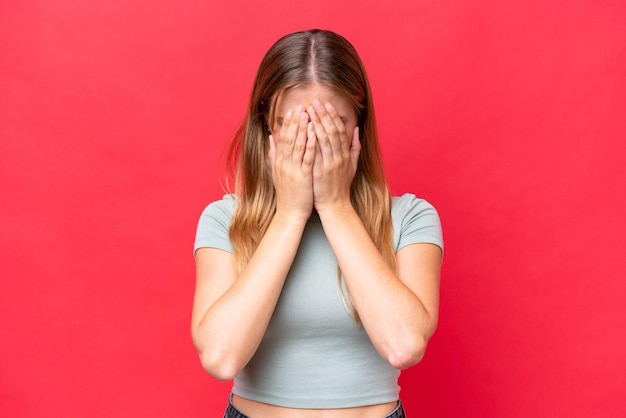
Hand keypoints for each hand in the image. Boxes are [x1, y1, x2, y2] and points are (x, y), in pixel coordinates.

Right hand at [268, 105, 316, 219]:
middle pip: (289, 138)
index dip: (288, 124)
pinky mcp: (302, 176)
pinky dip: (309, 144)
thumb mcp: (277, 172)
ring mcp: (293, 169)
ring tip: (307, 114)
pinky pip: (306, 157)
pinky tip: (314, 133)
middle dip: (295, 122)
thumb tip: (270, 137)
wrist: (290, 212)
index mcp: (279, 161)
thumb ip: (274, 154)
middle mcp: (284, 163)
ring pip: (297, 145)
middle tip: (301, 106)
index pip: (283, 138)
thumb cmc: (287, 193)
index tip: (293, 111)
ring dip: (302, 128)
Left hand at [307, 100, 360, 211]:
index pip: (339, 130)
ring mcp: (329, 164)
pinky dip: (311, 139)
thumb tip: (356, 130)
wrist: (335, 205)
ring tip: (308, 110)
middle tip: (315, 102)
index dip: (333, 116)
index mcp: (345, 154)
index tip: (326, 104)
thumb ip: (355, 147)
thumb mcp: (352, 166)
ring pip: (323, 138)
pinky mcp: (320, 171)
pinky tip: (305, 129)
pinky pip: (315, 152)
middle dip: (323, 115)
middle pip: (331, 131)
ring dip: (316, 123)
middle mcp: (339, 157)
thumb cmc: (341, 185)